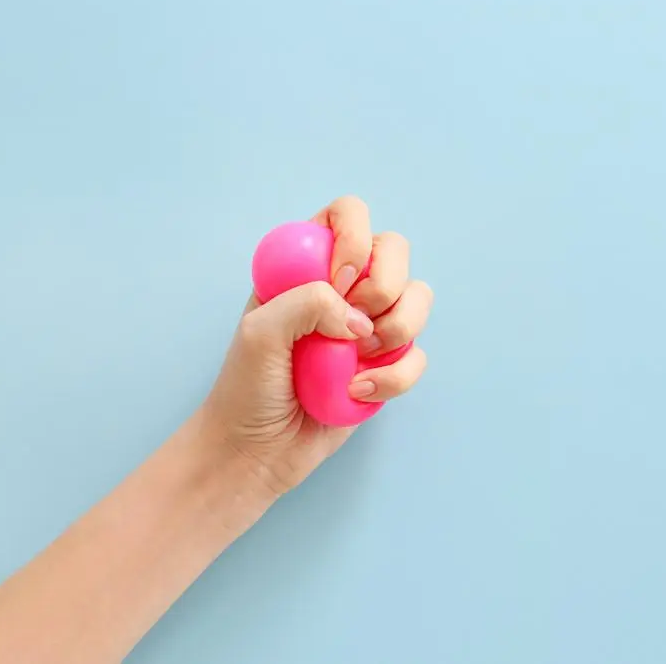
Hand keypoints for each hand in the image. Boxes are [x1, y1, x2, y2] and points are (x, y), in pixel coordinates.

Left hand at [202, 196, 432, 494]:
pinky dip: (395, 376)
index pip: (348, 214)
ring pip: (418, 300)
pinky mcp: (386, 366)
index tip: (339, 282)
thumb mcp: (259, 332)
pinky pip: (417, 356)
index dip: (355, 239)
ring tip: (356, 361)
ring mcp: (369, 326)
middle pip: (396, 250)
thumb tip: (360, 318)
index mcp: (306, 263)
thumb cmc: (246, 387)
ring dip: (396, 331)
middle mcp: (343, 287)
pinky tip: (356, 391)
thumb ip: (307, 302)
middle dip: (383, 288)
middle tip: (350, 326)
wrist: (255, 451)